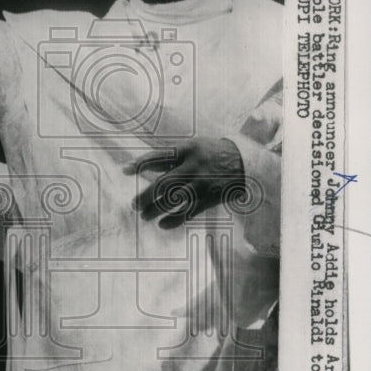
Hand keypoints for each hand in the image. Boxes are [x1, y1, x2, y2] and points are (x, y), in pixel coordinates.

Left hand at [124, 138, 244, 227]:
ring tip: (144, 216)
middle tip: (134, 205)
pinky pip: (188, 212)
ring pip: (173, 200)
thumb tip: (144, 167)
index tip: (124, 171)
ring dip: (155, 210)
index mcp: (186, 149)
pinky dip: (173, 220)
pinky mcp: (210, 197)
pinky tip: (162, 224)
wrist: (246, 161)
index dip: (140, 164)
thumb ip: (171, 156)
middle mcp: (193, 166)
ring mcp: (202, 183)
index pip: (158, 156)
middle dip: (145, 196)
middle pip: (162, 184)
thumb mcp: (193, 146)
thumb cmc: (212, 153)